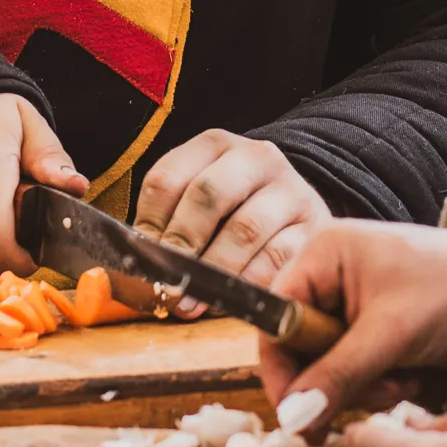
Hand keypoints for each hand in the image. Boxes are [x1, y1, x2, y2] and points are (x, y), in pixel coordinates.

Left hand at [134, 129, 331, 287]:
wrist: (296, 211)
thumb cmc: (233, 211)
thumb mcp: (198, 202)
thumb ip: (165, 226)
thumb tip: (133, 273)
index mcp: (214, 145)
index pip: (167, 179)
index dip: (148, 224)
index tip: (140, 260)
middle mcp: (256, 157)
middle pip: (207, 195)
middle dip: (182, 244)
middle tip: (168, 282)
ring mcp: (290, 189)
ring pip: (244, 229)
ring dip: (212, 271)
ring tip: (192, 301)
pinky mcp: (313, 225)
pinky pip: (276, 258)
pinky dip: (247, 282)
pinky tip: (230, 297)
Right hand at [256, 221, 446, 418]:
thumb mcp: (391, 336)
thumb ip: (336, 376)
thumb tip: (291, 419)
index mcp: (325, 252)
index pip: (277, 318)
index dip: (282, 370)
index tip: (297, 417)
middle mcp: (334, 272)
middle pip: (303, 346)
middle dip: (337, 380)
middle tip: (371, 398)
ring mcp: (358, 300)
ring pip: (332, 365)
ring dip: (365, 386)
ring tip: (404, 383)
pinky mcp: (381, 325)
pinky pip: (359, 368)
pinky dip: (383, 382)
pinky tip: (415, 377)